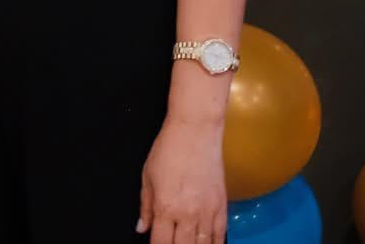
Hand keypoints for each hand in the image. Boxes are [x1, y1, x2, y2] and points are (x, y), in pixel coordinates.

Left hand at [138, 117, 225, 242]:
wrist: (196, 132)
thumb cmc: (168, 150)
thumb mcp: (147, 177)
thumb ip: (145, 207)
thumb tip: (142, 228)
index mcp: (166, 207)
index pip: (161, 242)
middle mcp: (188, 214)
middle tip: (171, 242)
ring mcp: (208, 212)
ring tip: (187, 243)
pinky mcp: (223, 207)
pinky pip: (221, 235)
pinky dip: (214, 243)